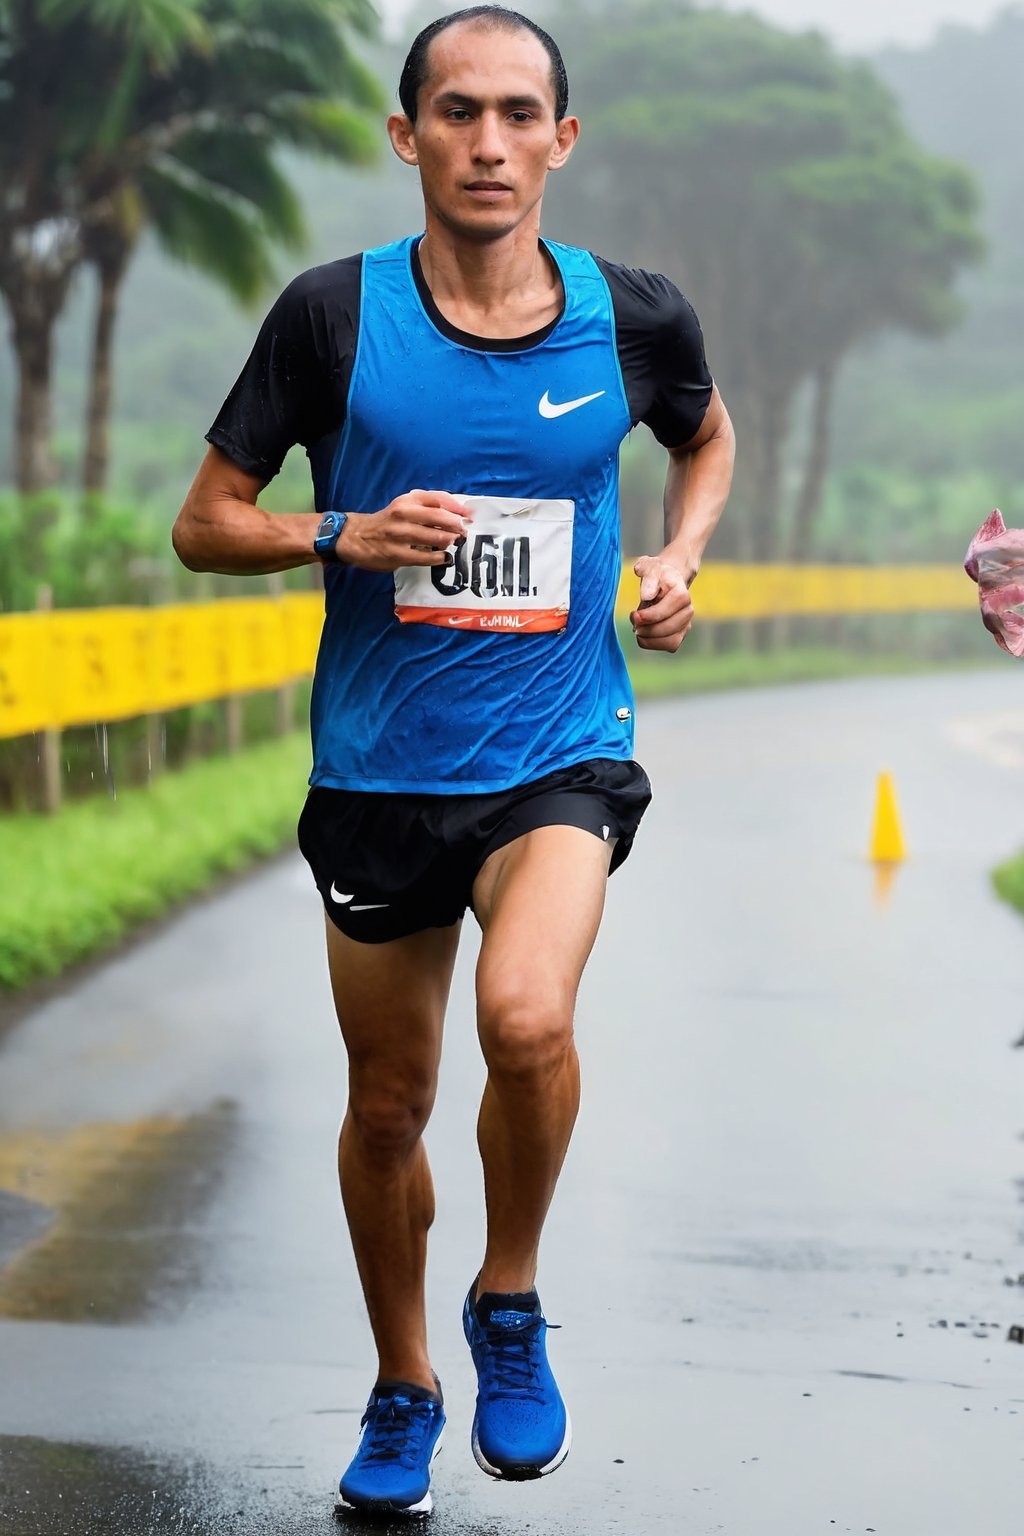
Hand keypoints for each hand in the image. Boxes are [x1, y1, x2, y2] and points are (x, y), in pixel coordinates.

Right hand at [339, 490, 472, 571]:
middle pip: (439, 516)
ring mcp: (399, 534)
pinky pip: (425, 556)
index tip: (469, 515)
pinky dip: (439, 558)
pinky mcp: (397, 553)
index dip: (457, 506)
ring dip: (449, 540)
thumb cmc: (386, 522)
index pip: (438, 498)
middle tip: (464, 532)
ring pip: (434, 536)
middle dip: (457, 525)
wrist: (356, 536)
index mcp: (407, 500)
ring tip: (454, 542)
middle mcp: (403, 514)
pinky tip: (444, 558)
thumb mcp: (403, 506)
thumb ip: (425, 507)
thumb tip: (456, 514)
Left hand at [630, 554, 693, 651]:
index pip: (667, 610)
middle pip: (668, 628)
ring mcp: (687, 624)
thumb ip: (647, 578)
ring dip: (649, 638)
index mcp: (682, 593)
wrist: (665, 581)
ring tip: (637, 628)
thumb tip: (646, 596)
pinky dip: (653, 643)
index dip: (649, 616)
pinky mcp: (681, 634)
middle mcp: (688, 610)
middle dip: (647, 628)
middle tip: (634, 621)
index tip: (634, 614)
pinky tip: (643, 635)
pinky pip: (669, 646)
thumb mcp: (649, 568)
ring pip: (670, 641)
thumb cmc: (655, 575)